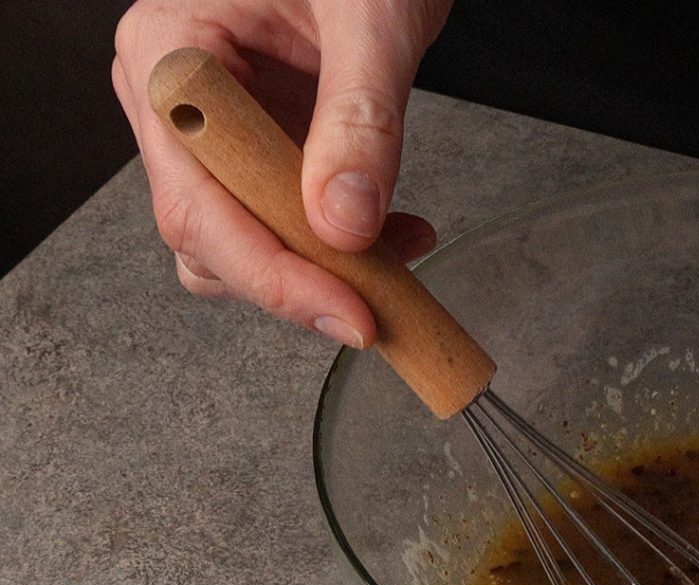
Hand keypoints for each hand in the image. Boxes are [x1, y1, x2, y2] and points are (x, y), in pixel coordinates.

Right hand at [112, 0, 454, 346]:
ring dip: (318, 273)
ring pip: (239, 243)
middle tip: (380, 309)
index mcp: (170, 54)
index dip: (272, 274)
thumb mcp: (371, 21)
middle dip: (295, 283)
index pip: (198, 203)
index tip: (348, 312)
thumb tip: (345, 223)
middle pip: (209, 237)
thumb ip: (360, 118)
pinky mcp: (261, 144)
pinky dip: (339, 247)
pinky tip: (398, 236)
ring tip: (396, 262)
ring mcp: (216, 127)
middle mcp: (177, 99)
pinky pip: (283, 220)